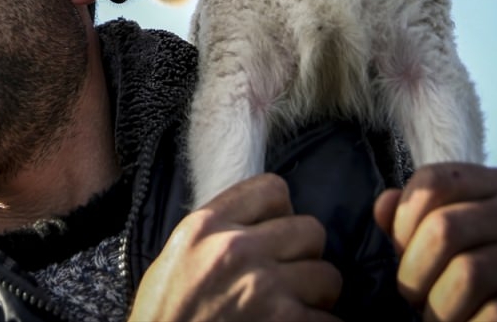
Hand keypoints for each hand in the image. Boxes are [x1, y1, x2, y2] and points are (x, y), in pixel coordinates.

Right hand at [129, 173, 342, 320]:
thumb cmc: (165, 316)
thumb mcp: (177, 256)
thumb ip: (217, 231)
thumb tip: (259, 222)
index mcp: (207, 226)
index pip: (272, 189)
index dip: (280, 212)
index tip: (274, 232)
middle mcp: (238, 249)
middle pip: (310, 230)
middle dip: (303, 255)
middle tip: (286, 275)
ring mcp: (265, 289)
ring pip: (328, 276)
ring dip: (315, 295)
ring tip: (292, 306)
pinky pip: (332, 320)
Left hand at [374, 163, 496, 320]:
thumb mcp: (463, 244)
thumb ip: (418, 224)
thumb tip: (384, 204)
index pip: (433, 181)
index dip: (403, 226)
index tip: (406, 259)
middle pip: (445, 229)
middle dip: (415, 275)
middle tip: (417, 301)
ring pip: (470, 274)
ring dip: (441, 310)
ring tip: (442, 320)